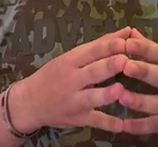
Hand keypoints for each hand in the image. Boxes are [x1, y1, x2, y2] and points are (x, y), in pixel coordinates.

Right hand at [9, 26, 131, 132]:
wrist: (29, 102)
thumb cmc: (53, 74)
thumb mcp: (71, 57)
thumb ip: (99, 46)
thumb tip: (127, 32)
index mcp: (70, 61)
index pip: (91, 51)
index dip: (108, 46)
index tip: (125, 40)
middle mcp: (72, 80)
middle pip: (92, 72)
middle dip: (108, 66)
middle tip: (125, 60)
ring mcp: (74, 101)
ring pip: (92, 97)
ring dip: (106, 94)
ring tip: (121, 89)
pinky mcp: (78, 118)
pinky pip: (94, 121)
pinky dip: (108, 124)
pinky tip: (122, 126)